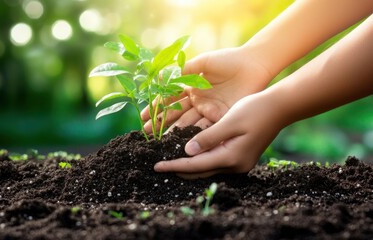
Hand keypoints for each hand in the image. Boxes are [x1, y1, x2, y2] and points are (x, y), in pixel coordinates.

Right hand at [141, 46, 273, 131]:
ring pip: (188, 123)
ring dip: (174, 132)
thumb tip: (159, 76)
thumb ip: (182, 71)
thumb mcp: (202, 63)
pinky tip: (181, 143)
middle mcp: (197, 101)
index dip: (156, 108)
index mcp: (191, 87)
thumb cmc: (228, 60)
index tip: (143, 117)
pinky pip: (206, 128)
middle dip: (160, 124)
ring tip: (160, 142)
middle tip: (147, 134)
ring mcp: (208, 111)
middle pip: (176, 115)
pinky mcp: (221, 118)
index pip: (169, 100)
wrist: (254, 65)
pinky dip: (194, 136)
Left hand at [153, 92, 284, 178]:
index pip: (195, 166)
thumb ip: (207, 138)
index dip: (174, 166)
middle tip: (159, 166)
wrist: (280, 108)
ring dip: (189, 166)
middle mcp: (235, 166)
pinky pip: (216, 162)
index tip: (156, 167)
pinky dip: (201, 160)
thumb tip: (187, 153)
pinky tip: (191, 154)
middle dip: (179, 169)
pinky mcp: (241, 157)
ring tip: (170, 162)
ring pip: (207, 169)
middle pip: (200, 172)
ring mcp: (239, 163)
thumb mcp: (228, 122)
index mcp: (231, 157)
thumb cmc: (254, 111)